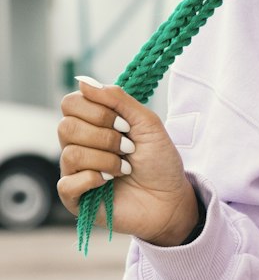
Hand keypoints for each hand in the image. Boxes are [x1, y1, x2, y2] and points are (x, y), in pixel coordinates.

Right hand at [57, 77, 199, 245]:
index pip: (70, 103)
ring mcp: (74, 172)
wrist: (171, 198)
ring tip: (125, 168)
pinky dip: (92, 179)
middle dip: (104, 137)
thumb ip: (117, 99)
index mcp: (92, 124)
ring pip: (70, 153)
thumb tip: (83, 81)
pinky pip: (67, 183)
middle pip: (66, 126)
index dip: (97, 110)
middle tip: (129, 148)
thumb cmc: (160, 161)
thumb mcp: (146, 122)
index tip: (125, 124)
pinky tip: (109, 181)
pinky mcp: (75, 198)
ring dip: (106, 159)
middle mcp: (79, 145)